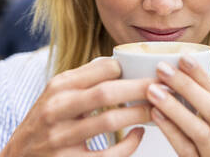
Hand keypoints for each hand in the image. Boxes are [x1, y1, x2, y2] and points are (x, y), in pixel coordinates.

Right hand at [1, 58, 154, 156]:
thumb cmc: (45, 121)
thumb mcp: (56, 92)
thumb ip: (83, 77)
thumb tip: (117, 62)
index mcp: (59, 86)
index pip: (100, 69)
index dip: (128, 69)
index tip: (148, 71)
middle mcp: (56, 109)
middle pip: (106, 93)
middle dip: (140, 89)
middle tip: (164, 87)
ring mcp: (61, 138)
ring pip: (109, 122)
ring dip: (139, 114)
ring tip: (156, 109)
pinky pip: (107, 155)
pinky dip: (129, 144)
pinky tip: (138, 134)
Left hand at [146, 56, 209, 156]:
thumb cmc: (199, 156)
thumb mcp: (204, 133)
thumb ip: (194, 111)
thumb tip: (170, 78)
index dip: (201, 75)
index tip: (183, 56)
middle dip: (187, 86)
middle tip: (162, 68)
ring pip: (201, 130)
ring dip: (175, 107)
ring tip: (153, 90)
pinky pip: (186, 150)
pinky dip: (171, 131)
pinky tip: (155, 116)